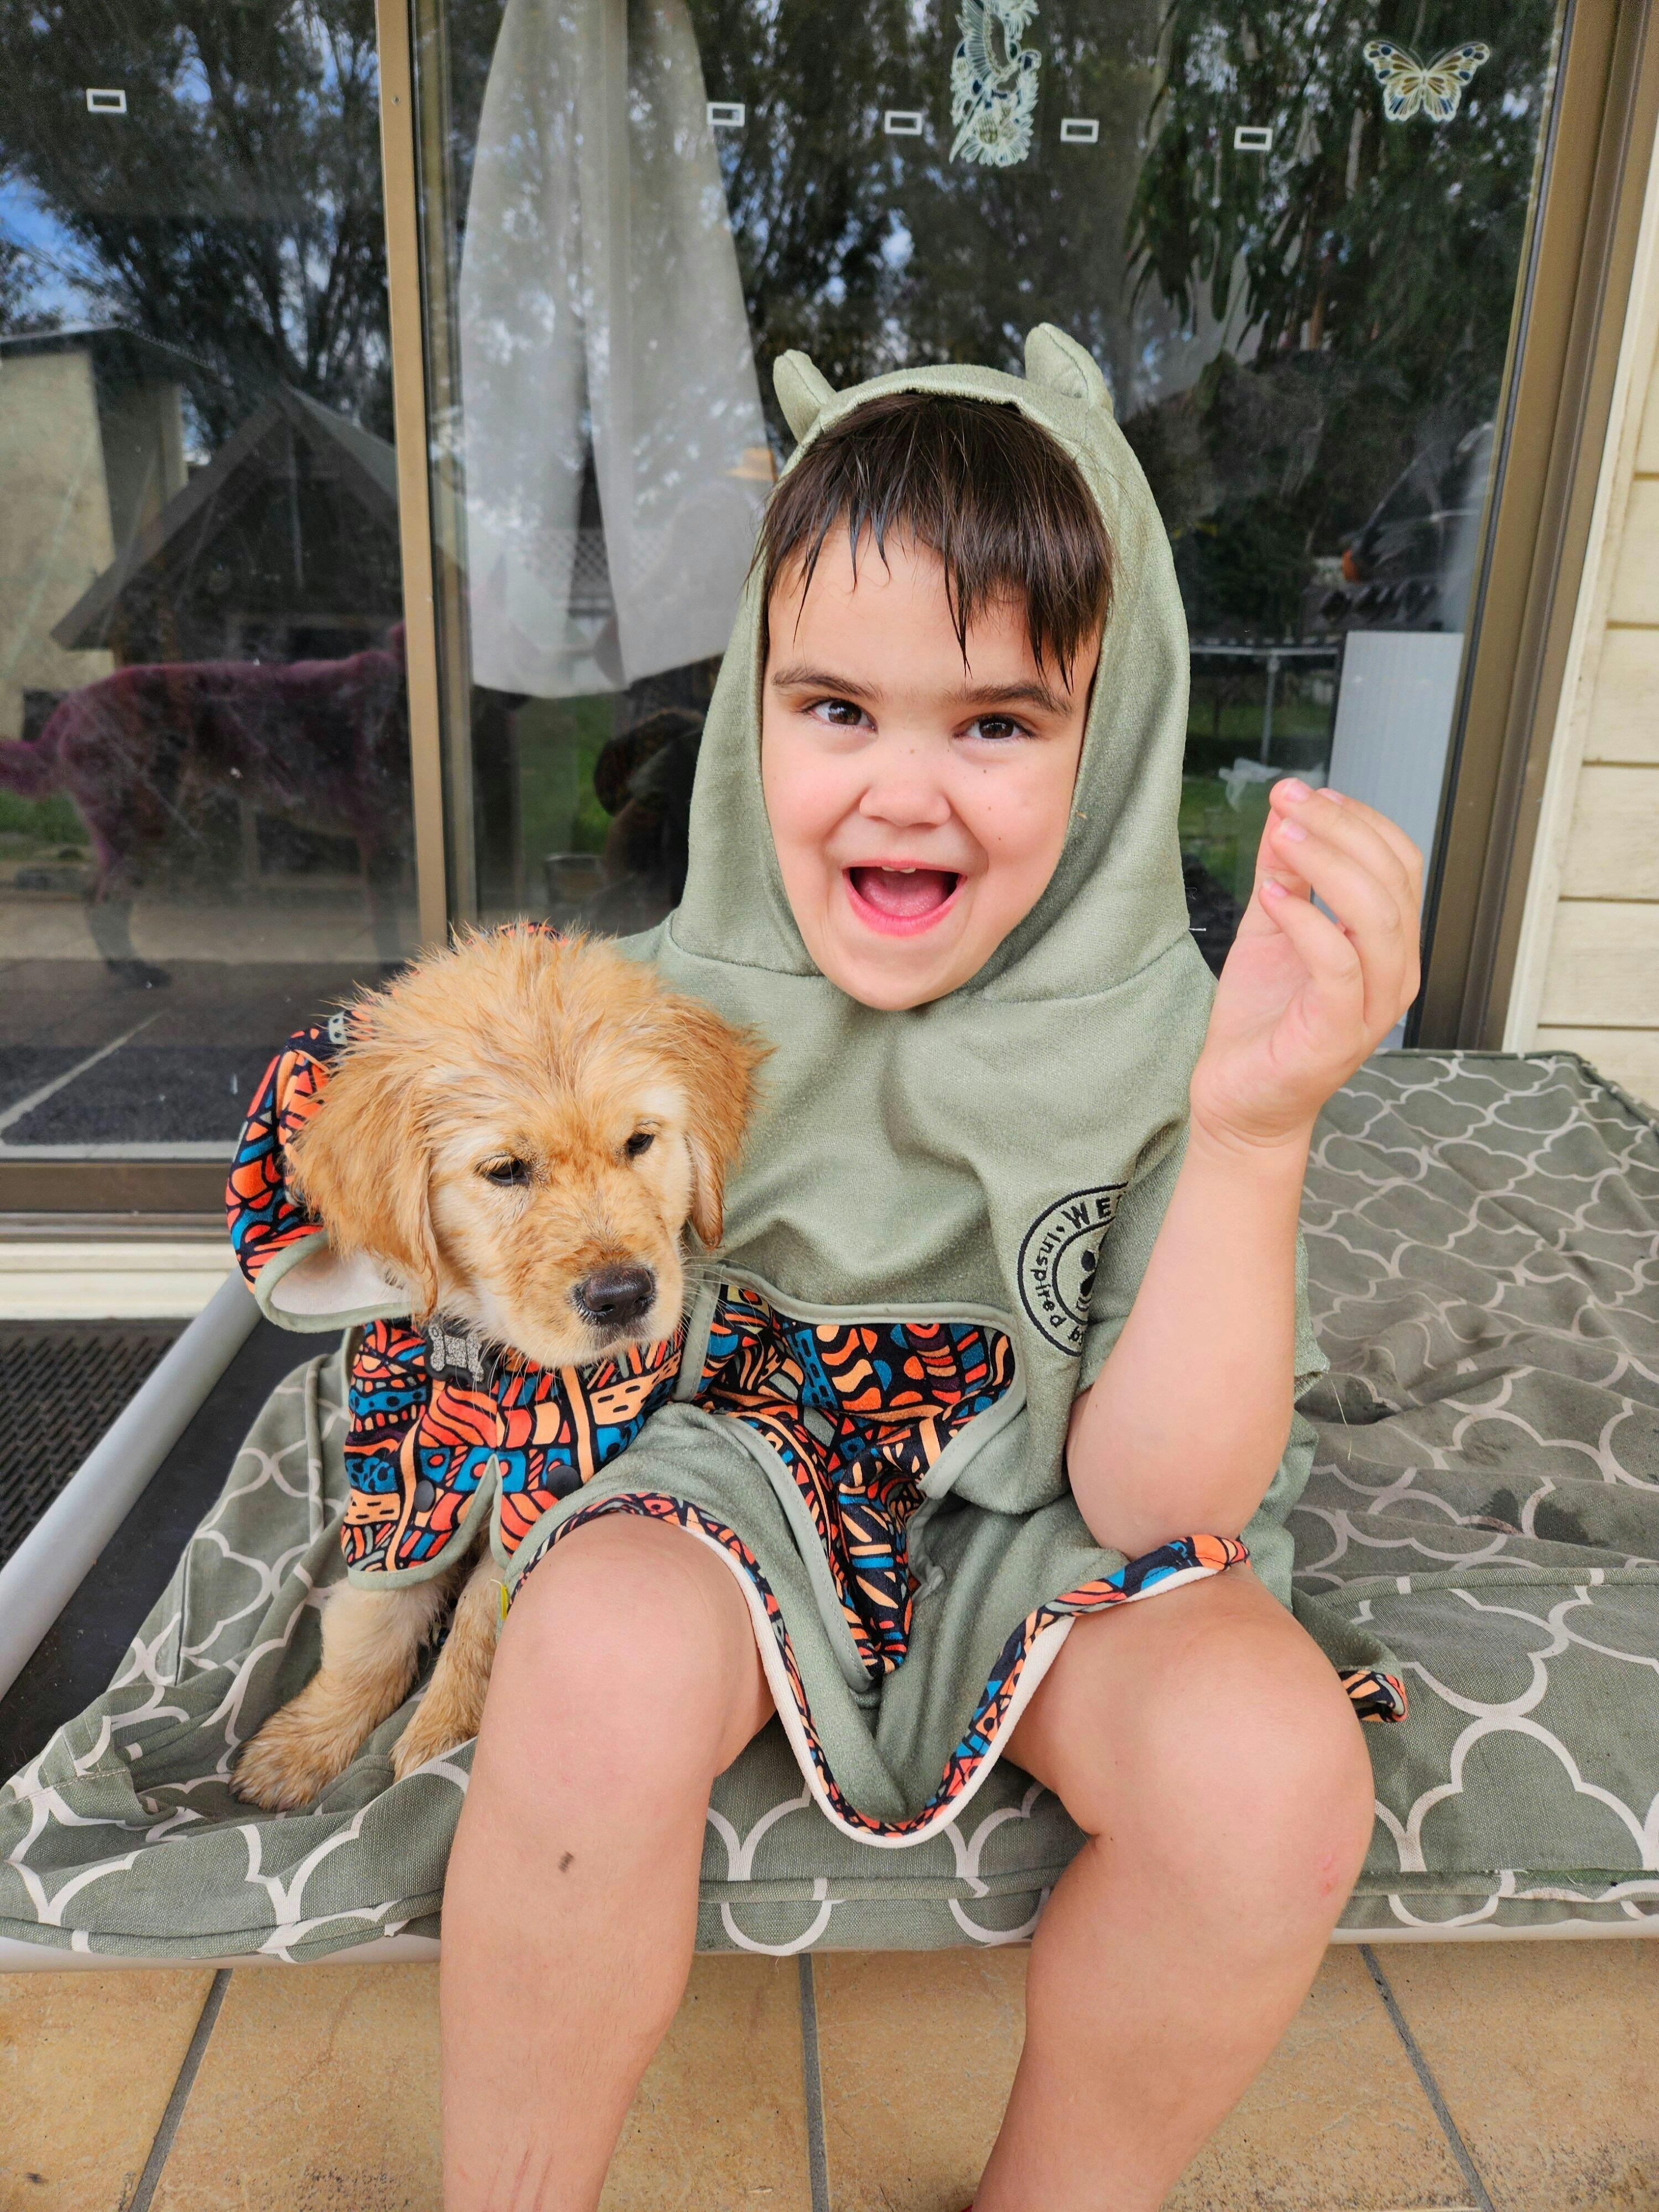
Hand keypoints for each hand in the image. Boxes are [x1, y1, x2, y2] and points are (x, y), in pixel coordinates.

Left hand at [1189, 780, 1422, 1153]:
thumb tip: (1284, 810)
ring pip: (1377, 914)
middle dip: (1340, 827)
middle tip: (1287, 800)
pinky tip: (1272, 896)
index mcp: (1389, 942)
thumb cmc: (1262, 1019)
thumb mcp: (1270, 928)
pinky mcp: (1341, 1033)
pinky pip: (1338, 964)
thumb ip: (1283, 873)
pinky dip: (1307, 920)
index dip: (1358, 818)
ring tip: (1282, 836)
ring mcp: (1375, 1005)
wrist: (1239, 1099)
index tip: (1304, 792)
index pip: (1399, 861)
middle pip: (1392, 878)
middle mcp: (1396, 971)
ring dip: (1328, 863)